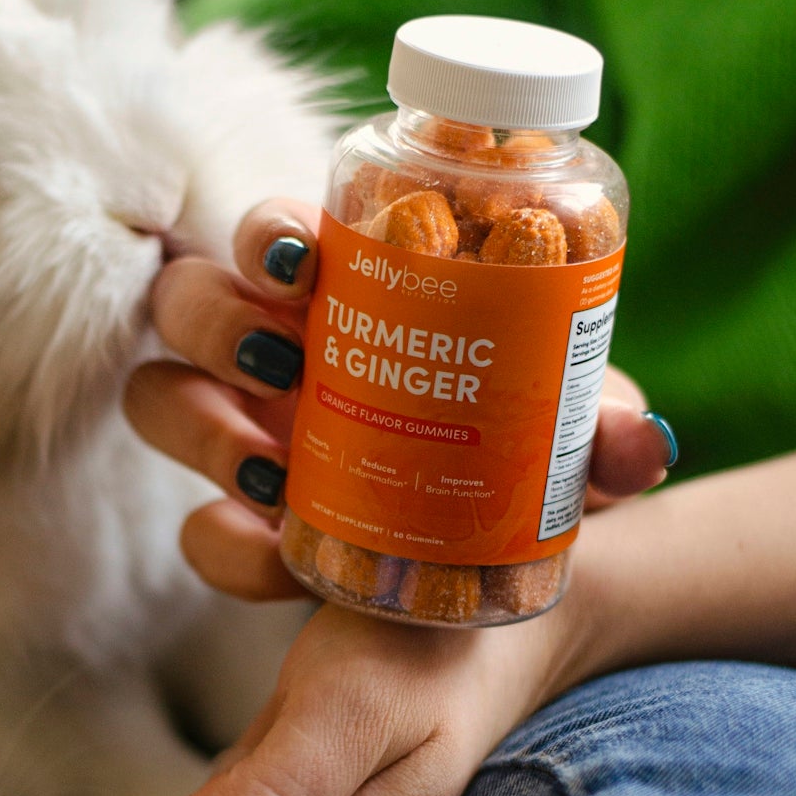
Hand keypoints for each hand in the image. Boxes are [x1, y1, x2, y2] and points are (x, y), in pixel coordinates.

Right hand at [129, 199, 677, 598]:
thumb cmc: (526, 459)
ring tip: (274, 470)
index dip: (263, 233)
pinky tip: (284, 558)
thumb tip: (639, 445)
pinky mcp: (242, 529)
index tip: (302, 264)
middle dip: (216, 320)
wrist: (504, 563)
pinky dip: (227, 545)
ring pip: (156, 398)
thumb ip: (602, 433)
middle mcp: (276, 354)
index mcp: (345, 296)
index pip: (272, 232)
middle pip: (186, 298)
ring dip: (196, 424)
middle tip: (284, 364)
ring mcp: (244, 437)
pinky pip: (197, 534)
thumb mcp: (569, 439)